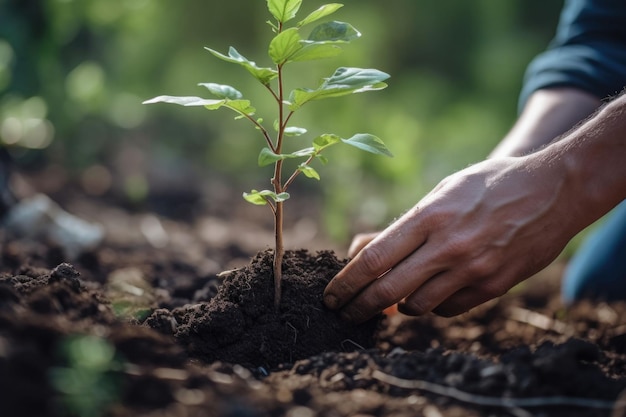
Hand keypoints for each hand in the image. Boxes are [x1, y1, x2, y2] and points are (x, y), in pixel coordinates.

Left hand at [324, 155, 578, 321]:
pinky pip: (448, 309)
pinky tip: (428, 295)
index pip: (373, 259)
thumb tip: (358, 249)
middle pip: (387, 289)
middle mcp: (448, 246)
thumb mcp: (439, 193)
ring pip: (416, 306)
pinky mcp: (493, 285)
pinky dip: (431, 306)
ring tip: (389, 300)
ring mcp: (472, 269)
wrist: (552, 190)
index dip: (346, 283)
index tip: (331, 295)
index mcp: (429, 216)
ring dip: (396, 307)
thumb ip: (400, 226)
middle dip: (358, 306)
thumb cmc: (487, 185)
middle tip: (344, 313)